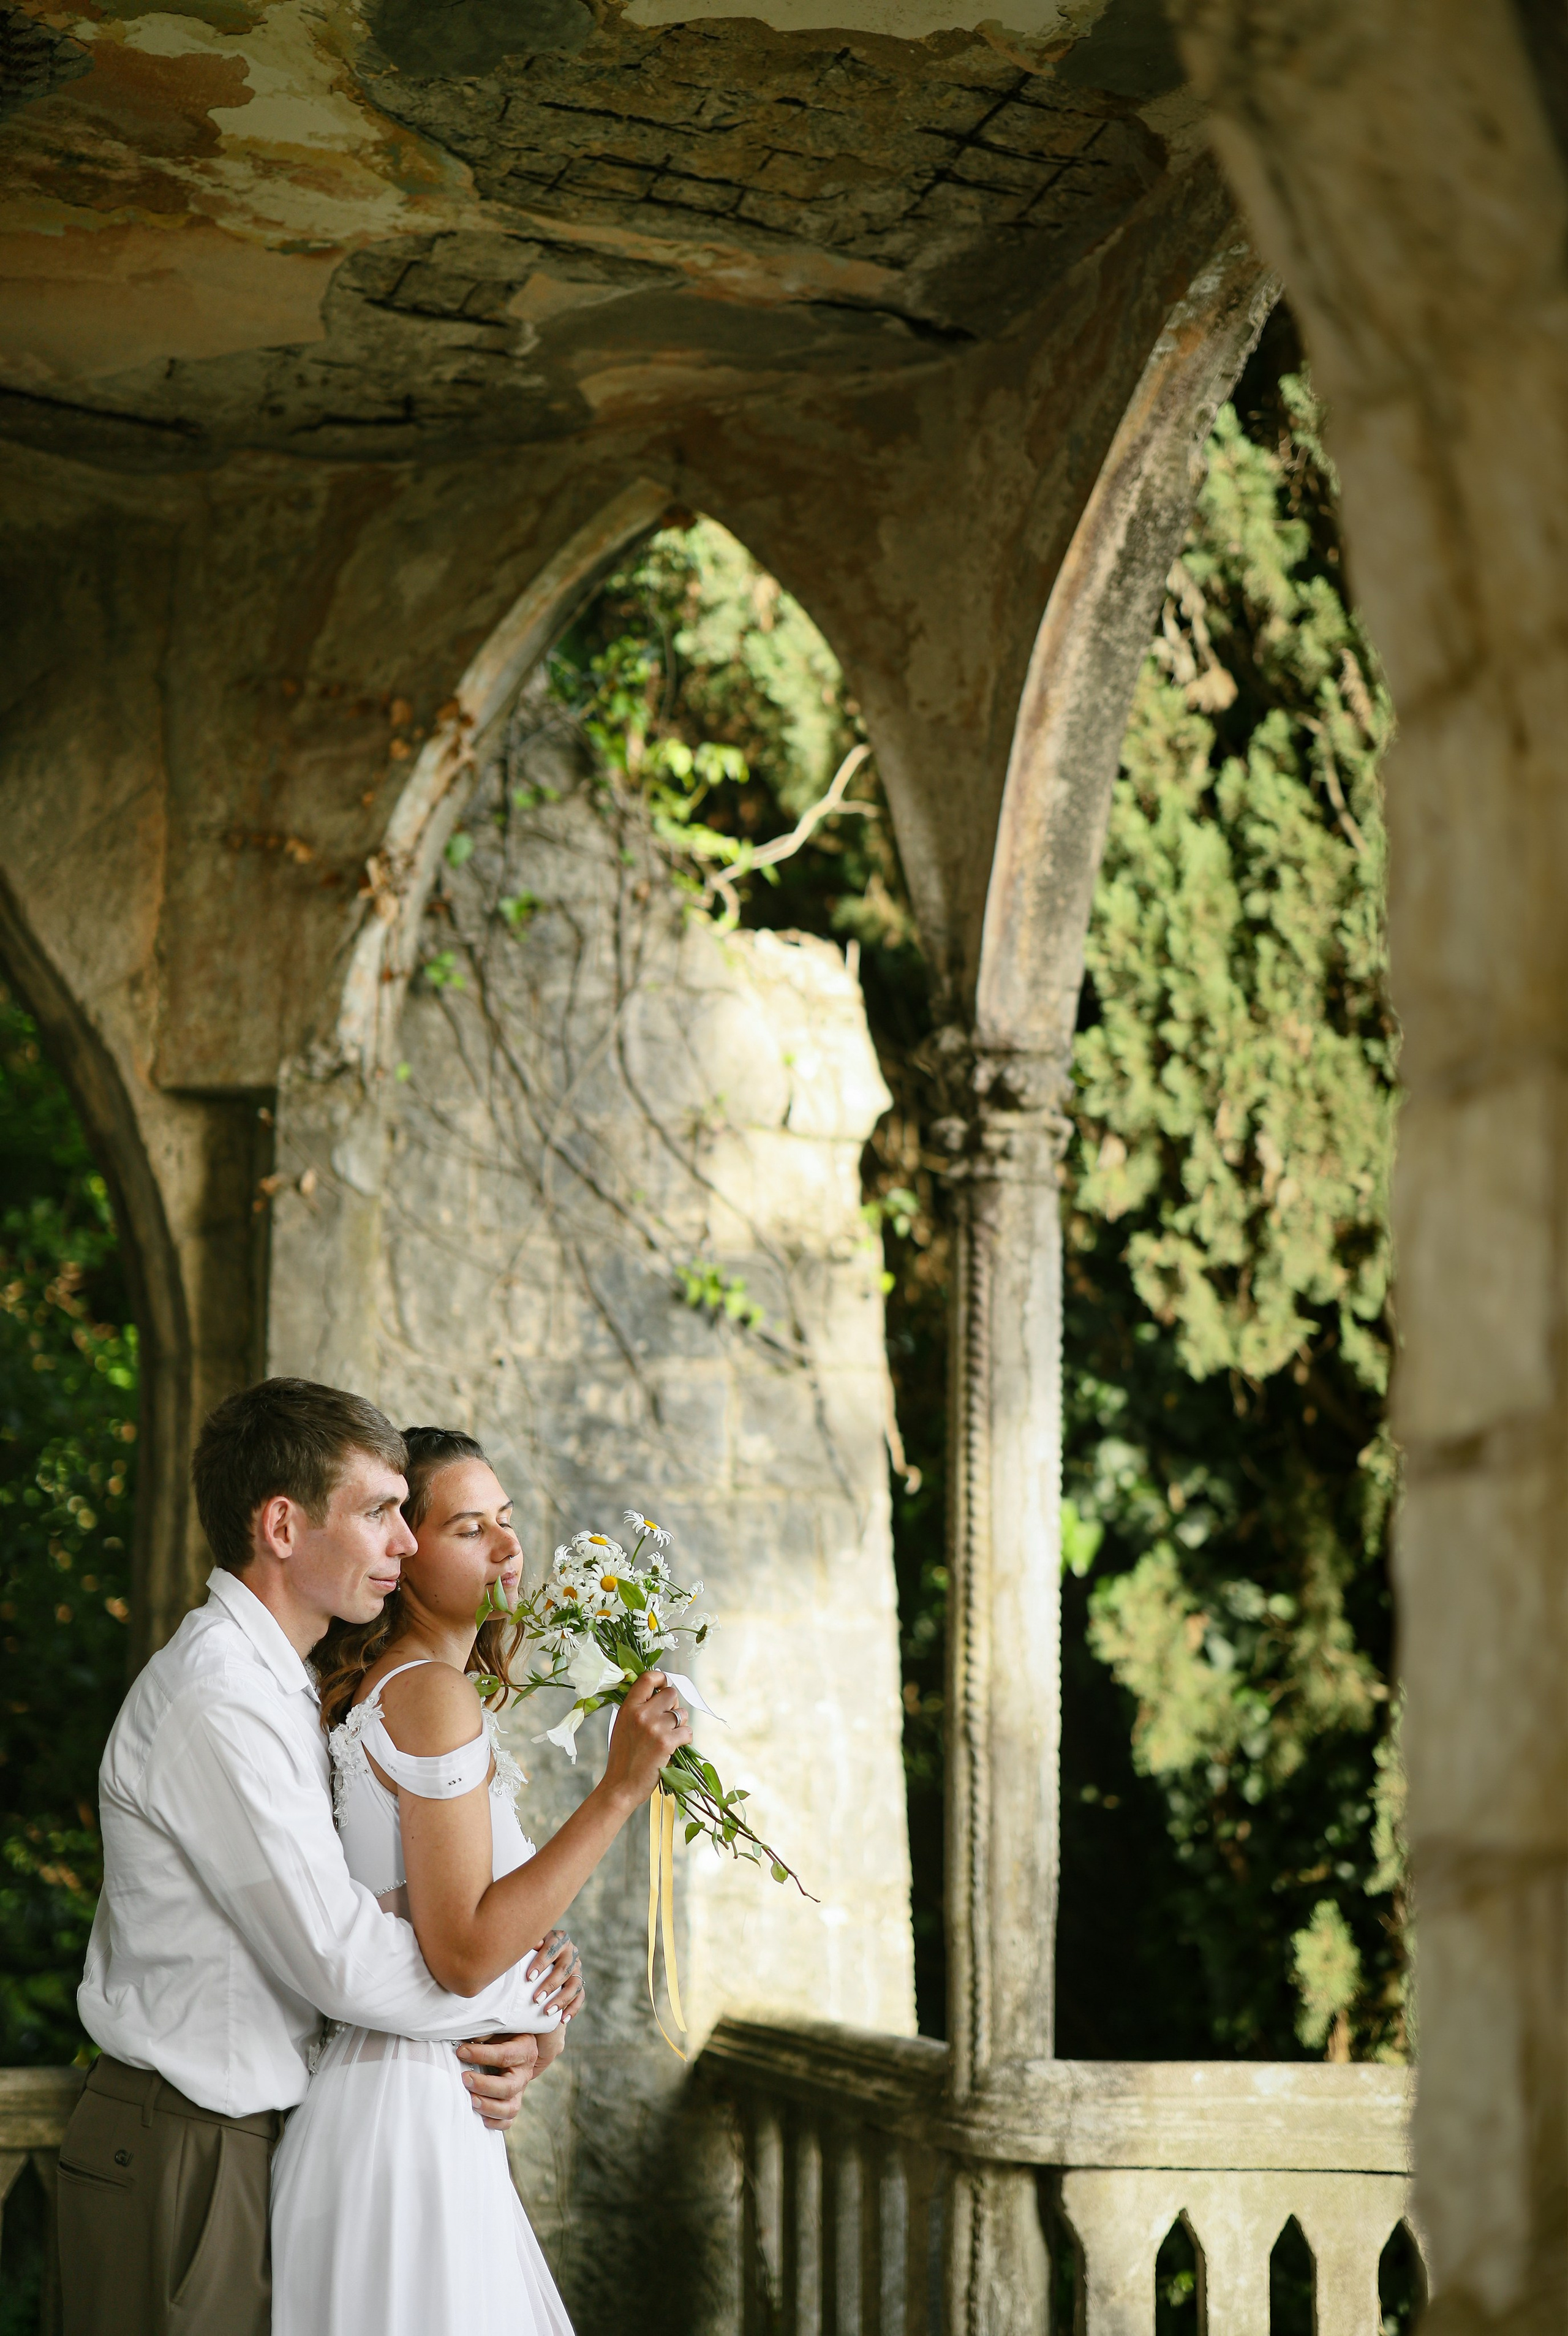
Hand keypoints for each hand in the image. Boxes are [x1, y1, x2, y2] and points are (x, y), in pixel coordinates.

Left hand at [455, 2031, 538, 2128]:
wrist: (517, 2046)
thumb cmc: (504, 2036)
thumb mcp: (500, 2029)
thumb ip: (487, 2033)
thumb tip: (470, 2039)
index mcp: (525, 2049)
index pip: (504, 2055)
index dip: (482, 2055)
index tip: (461, 2051)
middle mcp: (525, 2073)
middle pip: (508, 2087)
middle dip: (484, 2085)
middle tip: (465, 2078)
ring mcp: (520, 2091)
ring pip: (510, 2108)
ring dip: (488, 2107)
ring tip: (471, 2100)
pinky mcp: (513, 2103)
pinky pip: (507, 2120)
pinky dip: (494, 2122)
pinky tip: (479, 2116)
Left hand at [526, 1929, 584, 2020]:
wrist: (543, 1960)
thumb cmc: (529, 1953)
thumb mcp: (528, 1946)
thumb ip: (527, 1946)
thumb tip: (526, 1946)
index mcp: (558, 1939)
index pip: (552, 1948)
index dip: (542, 1962)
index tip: (529, 1978)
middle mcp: (570, 1952)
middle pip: (564, 1968)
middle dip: (550, 1985)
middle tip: (536, 1999)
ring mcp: (577, 1968)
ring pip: (575, 1984)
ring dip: (561, 1999)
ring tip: (547, 2012)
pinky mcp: (580, 1982)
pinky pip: (581, 1996)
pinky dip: (573, 2009)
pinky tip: (562, 2019)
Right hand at [600, 1669, 690, 1810]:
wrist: (621, 1786)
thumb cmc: (623, 1758)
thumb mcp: (622, 1725)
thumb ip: (637, 1708)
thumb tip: (658, 1694)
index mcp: (629, 1708)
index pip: (647, 1678)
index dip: (660, 1678)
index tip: (664, 1684)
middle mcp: (642, 1714)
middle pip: (671, 1693)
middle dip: (673, 1705)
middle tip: (668, 1720)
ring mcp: (655, 1728)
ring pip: (682, 1713)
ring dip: (680, 1724)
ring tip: (669, 1737)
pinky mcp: (667, 1743)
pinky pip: (687, 1731)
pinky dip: (685, 1739)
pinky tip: (674, 1747)